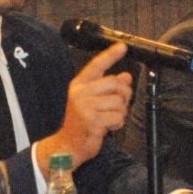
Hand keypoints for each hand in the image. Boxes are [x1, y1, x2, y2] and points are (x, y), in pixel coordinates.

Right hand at [36, 43, 132, 175]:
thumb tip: (126, 77)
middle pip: (114, 84)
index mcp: (79, 85)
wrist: (67, 147)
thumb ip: (108, 89)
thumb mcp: (93, 102)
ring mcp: (85, 106)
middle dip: (123, 95)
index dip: (111, 55)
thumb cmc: (81, 125)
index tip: (123, 46)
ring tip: (109, 119)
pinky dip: (117, 124)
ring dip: (120, 113)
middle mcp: (80, 93)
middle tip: (119, 106)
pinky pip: (117, 117)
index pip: (97, 65)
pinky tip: (108, 128)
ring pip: (119, 102)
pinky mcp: (92, 120)